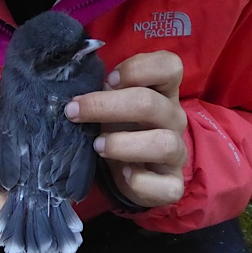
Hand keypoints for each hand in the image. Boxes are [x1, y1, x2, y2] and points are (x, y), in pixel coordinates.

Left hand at [65, 51, 186, 207]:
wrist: (130, 173)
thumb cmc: (120, 129)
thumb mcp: (113, 107)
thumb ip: (103, 93)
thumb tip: (75, 93)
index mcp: (163, 92)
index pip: (169, 66)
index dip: (139, 68)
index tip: (109, 79)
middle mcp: (173, 119)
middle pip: (151, 103)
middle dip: (107, 106)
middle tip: (74, 111)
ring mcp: (177, 152)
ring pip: (164, 143)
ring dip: (124, 144)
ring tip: (97, 146)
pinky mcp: (172, 184)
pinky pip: (166, 186)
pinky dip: (140, 181)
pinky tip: (122, 174)